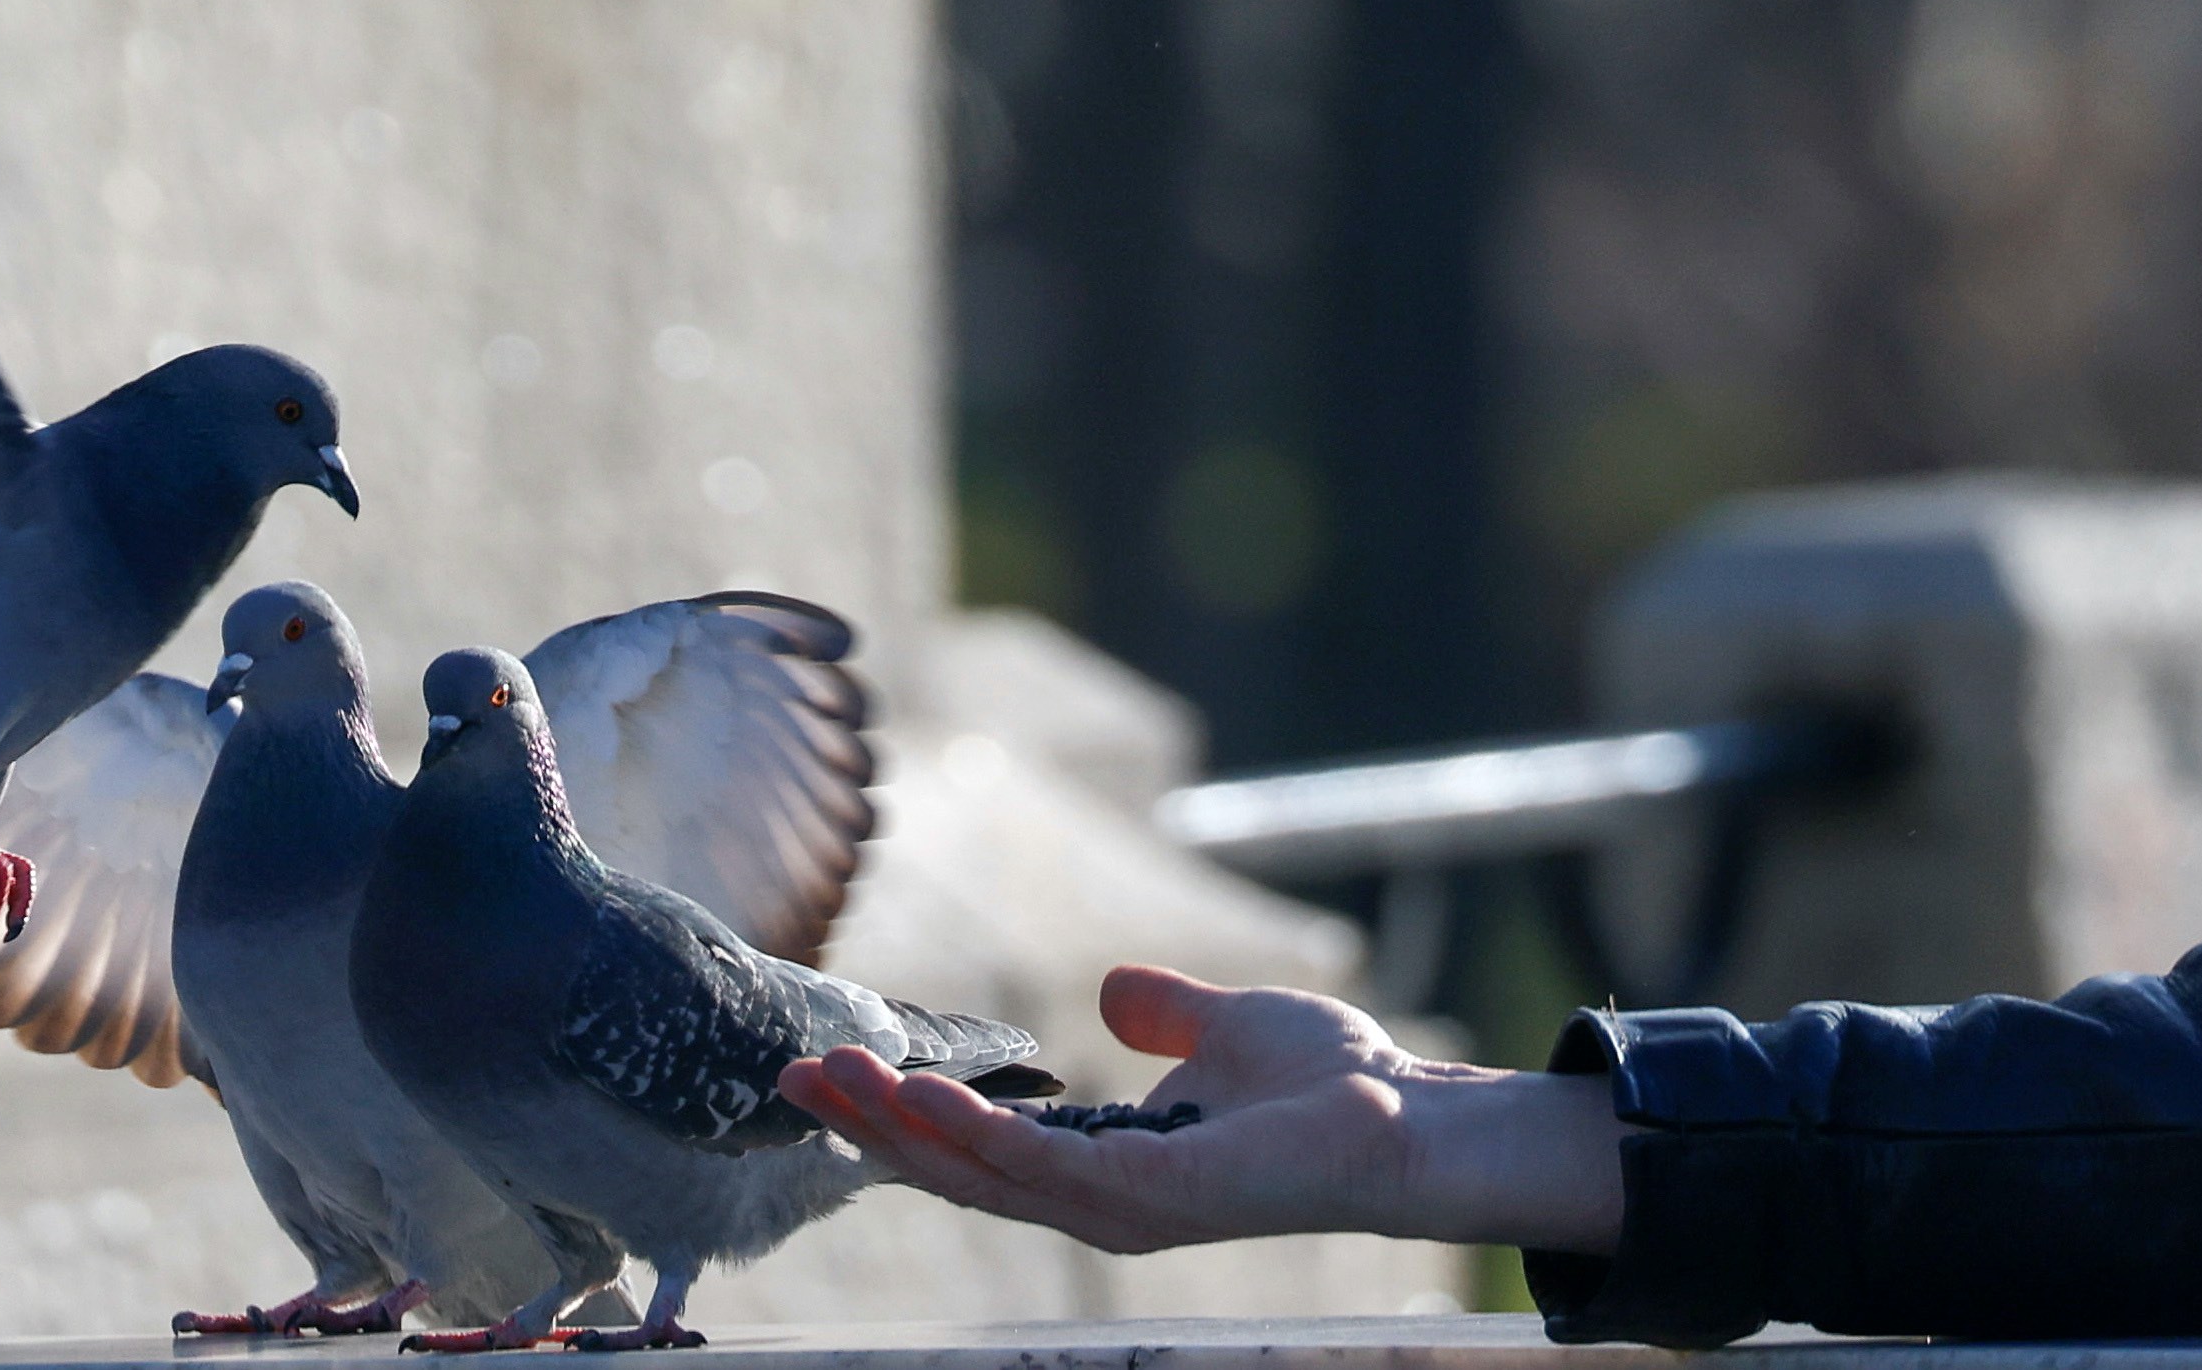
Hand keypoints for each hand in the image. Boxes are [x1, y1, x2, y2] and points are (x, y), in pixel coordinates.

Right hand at [780, 962, 1629, 1258]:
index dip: (901, 1113)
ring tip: (830, 1075)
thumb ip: (1164, 1015)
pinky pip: (1038, 1171)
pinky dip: (973, 1136)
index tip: (830, 1066)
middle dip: (870, 1125)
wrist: (1407, 1115)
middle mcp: (1097, 1200)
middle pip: (954, 1172)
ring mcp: (1117, 1210)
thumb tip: (1111, 991)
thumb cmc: (1333, 1084)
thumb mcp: (1225, 1026)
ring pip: (977, 1176)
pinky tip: (918, 1096)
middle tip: (794, 1072)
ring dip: (897, 1126)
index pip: (977, 1149)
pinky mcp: (1147, 1203)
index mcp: (1104, 1163)